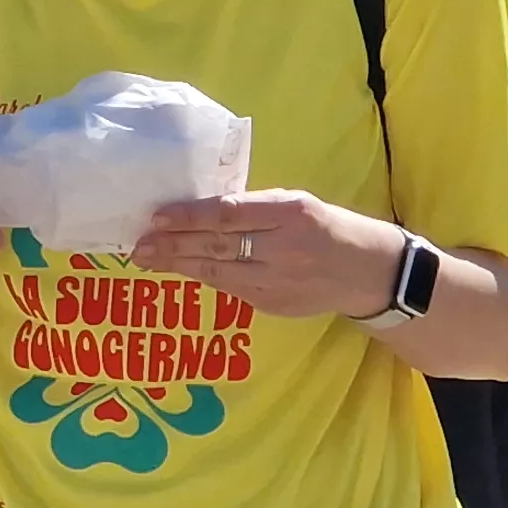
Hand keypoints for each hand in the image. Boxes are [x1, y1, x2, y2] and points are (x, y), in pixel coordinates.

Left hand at [130, 190, 410, 320]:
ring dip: (179, 266)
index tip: (157, 216)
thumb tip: (202, 210)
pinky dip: (204, 278)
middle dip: (173, 245)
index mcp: (290, 213)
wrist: (367, 272)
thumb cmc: (326, 226)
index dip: (190, 217)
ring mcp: (278, 281)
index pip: (229, 214)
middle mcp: (283, 248)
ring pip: (218, 272)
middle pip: (217, 246)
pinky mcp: (273, 304)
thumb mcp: (297, 203)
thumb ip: (255, 207)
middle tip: (139, 244)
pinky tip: (181, 271)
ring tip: (148, 259)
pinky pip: (231, 289)